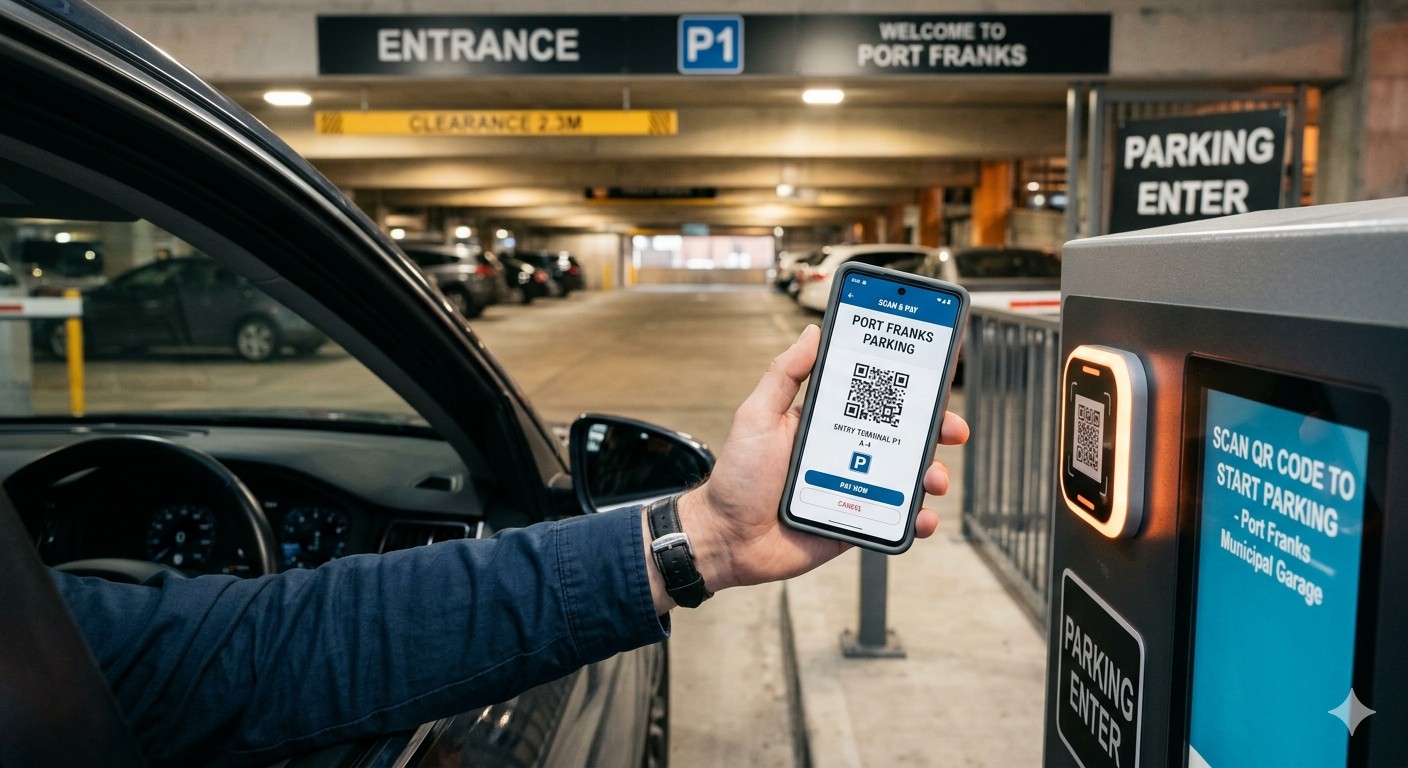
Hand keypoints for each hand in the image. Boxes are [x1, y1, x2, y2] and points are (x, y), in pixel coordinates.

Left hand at [645, 325, 969, 611]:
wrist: (725, 539)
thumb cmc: (735, 477)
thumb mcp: (757, 416)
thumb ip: (784, 375)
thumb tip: (812, 332)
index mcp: (825, 423)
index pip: (874, 400)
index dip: (907, 390)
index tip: (933, 380)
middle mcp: (845, 453)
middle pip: (902, 438)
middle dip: (935, 430)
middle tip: (951, 430)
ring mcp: (854, 490)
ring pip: (906, 478)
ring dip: (930, 474)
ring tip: (932, 479)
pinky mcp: (857, 524)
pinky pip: (895, 520)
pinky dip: (917, 519)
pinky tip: (921, 517)